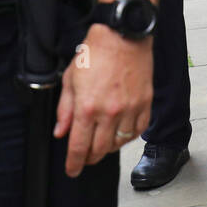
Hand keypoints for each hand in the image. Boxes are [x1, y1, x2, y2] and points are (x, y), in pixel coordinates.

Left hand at [53, 24, 152, 177]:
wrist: (123, 35)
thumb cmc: (95, 53)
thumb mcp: (71, 79)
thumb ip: (65, 109)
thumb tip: (61, 132)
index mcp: (87, 107)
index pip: (79, 147)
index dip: (74, 163)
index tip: (72, 171)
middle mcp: (110, 112)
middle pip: (99, 149)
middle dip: (90, 157)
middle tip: (85, 157)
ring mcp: (130, 109)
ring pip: (119, 143)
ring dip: (109, 147)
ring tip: (102, 141)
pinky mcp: (145, 103)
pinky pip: (138, 130)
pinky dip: (129, 136)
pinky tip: (121, 132)